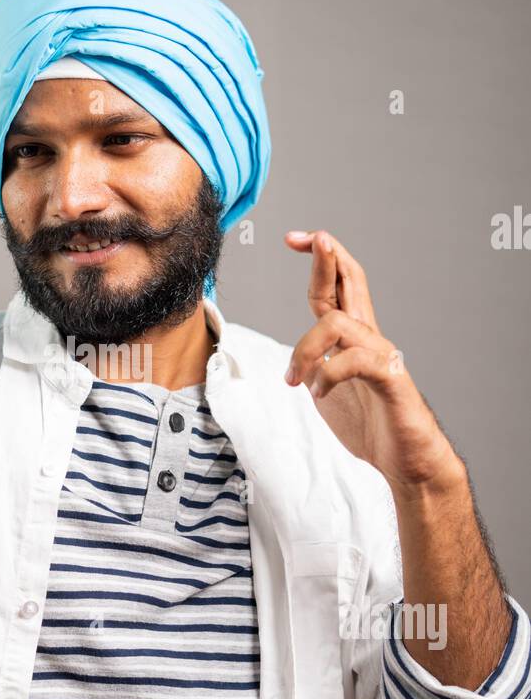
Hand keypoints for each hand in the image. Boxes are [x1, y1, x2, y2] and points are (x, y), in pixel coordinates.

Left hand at [283, 229, 463, 493]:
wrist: (406, 461)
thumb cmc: (371, 425)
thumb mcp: (327, 389)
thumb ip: (314, 367)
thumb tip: (291, 364)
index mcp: (353, 338)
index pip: (336, 286)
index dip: (318, 259)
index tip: (295, 238)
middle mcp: (370, 338)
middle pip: (352, 281)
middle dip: (327, 257)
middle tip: (309, 239)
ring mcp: (382, 356)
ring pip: (339, 323)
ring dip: (305, 349)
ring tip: (295, 381)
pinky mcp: (391, 380)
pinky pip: (356, 360)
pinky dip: (329, 374)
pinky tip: (318, 393)